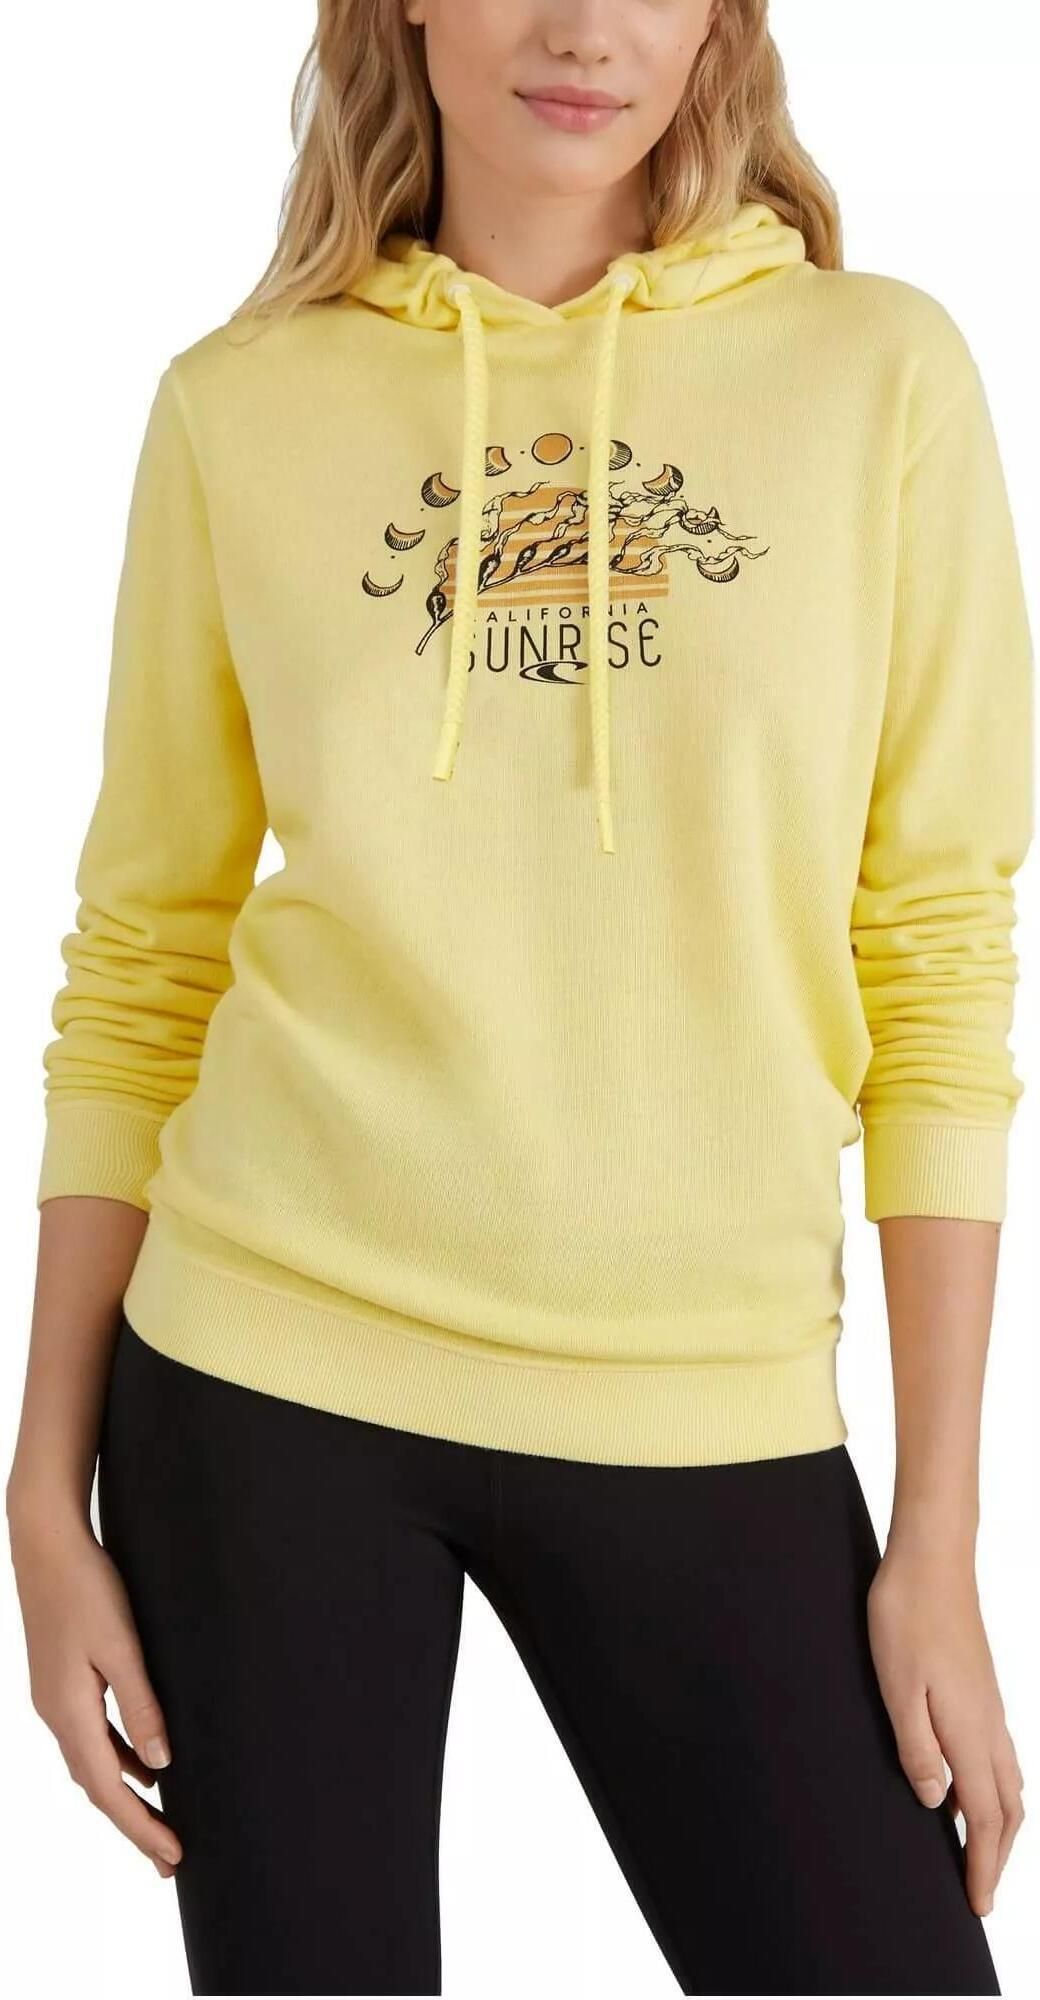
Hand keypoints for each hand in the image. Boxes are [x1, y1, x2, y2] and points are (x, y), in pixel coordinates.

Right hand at [7, 1500, 182, 1878]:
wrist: (45, 1542)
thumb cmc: (85, 1586)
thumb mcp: (121, 1645)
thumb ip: (140, 1704)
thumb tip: (161, 1763)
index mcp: (69, 1712)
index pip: (106, 1789)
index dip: (139, 1826)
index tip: (170, 1856)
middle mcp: (56, 1714)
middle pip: (97, 1787)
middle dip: (133, 1824)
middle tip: (168, 1858)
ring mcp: (55, 1699)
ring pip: (93, 1764)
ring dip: (125, 1794)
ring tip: (159, 1820)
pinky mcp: (61, 1681)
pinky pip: (91, 1737)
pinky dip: (117, 1759)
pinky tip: (143, 1761)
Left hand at [866, 1540, 1023, 1915]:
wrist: (932, 1560)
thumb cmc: (907, 1617)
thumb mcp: (898, 1689)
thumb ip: (917, 1750)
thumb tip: (934, 1803)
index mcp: (970, 1731)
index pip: (986, 1817)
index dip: (983, 1866)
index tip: (978, 1905)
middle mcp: (990, 1725)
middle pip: (1009, 1810)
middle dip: (999, 1858)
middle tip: (982, 1895)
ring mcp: (991, 1707)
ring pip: (1011, 1784)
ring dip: (1002, 1827)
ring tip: (982, 1855)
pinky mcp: (984, 1691)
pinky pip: (1002, 1758)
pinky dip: (997, 1792)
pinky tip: (973, 1791)